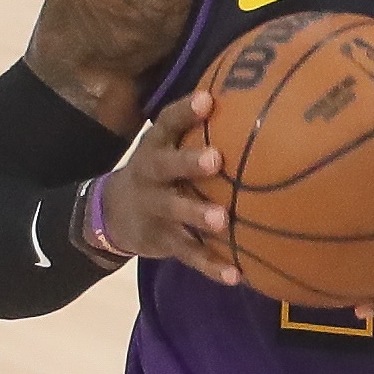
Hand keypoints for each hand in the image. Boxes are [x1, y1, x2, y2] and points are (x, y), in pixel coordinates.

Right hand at [95, 91, 237, 283]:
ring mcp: (154, 208)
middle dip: (188, 162)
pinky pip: (187, 254)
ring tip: (222, 220)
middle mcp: (151, 174)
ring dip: (197, 215)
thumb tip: (261, 101)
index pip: (168, 122)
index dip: (185, 110)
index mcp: (157, 146)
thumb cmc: (161, 172)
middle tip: (215, 160)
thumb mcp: (169, 148)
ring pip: (174, 211)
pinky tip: (236, 275)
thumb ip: (203, 132)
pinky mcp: (161, 240)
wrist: (111, 215)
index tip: (207, 99)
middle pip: (166, 165)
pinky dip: (211, 265)